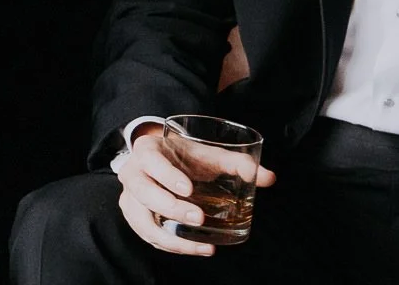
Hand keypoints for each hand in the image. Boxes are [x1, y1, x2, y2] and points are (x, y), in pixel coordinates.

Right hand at [116, 128, 276, 256]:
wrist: (164, 160)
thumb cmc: (187, 156)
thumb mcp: (209, 154)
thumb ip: (238, 164)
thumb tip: (269, 178)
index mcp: (147, 150)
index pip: (151, 161)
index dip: (167, 175)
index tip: (188, 189)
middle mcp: (133, 172)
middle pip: (143, 191)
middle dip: (170, 207)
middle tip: (199, 218)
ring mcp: (130, 195)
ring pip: (140, 219)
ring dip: (169, 236)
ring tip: (202, 246)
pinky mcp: (135, 215)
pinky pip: (146, 234)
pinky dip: (169, 245)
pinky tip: (194, 248)